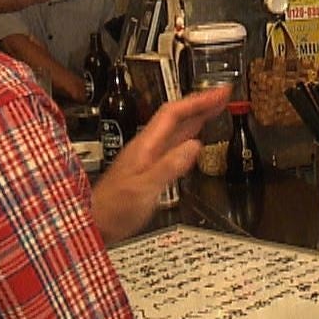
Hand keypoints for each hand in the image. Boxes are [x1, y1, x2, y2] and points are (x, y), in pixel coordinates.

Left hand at [89, 84, 230, 242]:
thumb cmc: (112, 210)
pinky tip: (196, 141)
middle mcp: (147, 148)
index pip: (173, 114)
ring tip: (216, 110)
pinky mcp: (149, 170)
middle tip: (224, 95)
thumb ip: (169, 167)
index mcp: (145, 146)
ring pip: (176, 130)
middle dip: (201, 104)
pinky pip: (174, 146)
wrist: (94, 224)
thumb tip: (195, 146)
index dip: (198, 101)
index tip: (219, 93)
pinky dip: (190, 137)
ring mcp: (147, 158)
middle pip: (176, 118)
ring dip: (197, 117)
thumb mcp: (143, 189)